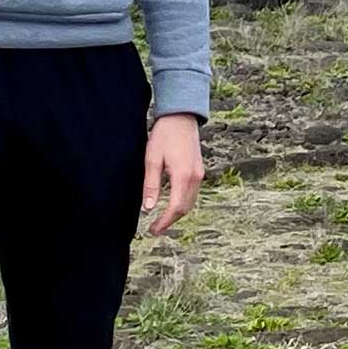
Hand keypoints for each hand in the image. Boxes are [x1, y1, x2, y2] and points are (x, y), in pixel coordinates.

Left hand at [143, 114, 204, 234]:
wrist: (181, 118)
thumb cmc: (164, 136)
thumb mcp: (152, 160)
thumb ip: (151, 186)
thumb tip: (148, 208)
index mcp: (183, 176)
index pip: (176, 208)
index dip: (164, 222)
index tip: (153, 230)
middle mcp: (195, 178)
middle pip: (185, 208)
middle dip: (170, 221)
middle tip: (154, 229)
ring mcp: (199, 174)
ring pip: (190, 202)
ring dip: (177, 213)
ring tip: (161, 220)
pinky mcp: (199, 171)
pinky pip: (192, 193)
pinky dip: (182, 203)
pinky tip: (171, 204)